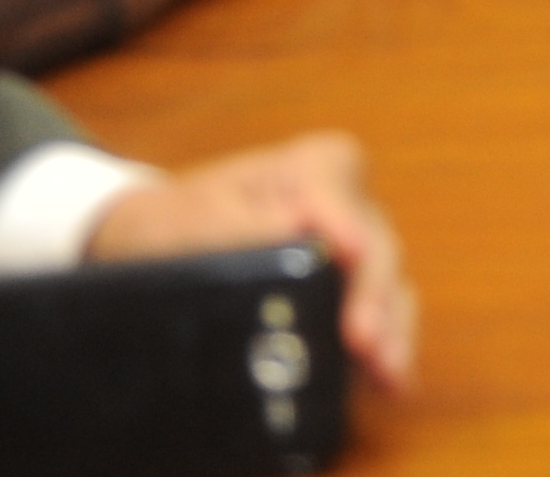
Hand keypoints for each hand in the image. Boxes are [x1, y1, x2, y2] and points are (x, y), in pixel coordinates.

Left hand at [88, 132, 419, 396]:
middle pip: (374, 243)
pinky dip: (388, 348)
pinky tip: (389, 381)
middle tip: (362, 337)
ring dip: (390, 329)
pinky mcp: (353, 298)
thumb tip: (290, 229)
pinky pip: (383, 319)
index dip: (344, 219)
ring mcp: (356, 256)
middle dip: (372, 292)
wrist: (158, 252)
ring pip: (388, 286)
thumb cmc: (176, 222)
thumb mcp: (191, 216)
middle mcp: (346, 208)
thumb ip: (237, 222)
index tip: (346, 252)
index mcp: (310, 168)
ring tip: (386, 371)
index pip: (337, 182)